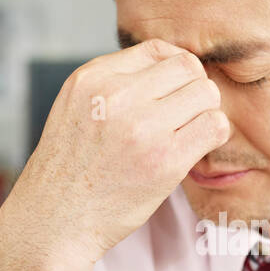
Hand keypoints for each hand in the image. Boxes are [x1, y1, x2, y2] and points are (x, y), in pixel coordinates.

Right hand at [0, 39, 228, 270]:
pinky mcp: (165, 160)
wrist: (55, 221)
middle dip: (193, 89)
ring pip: (207, 94)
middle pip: (188, 67)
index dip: (173, 70)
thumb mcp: (76, 107)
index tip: (170, 95)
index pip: (157, 49)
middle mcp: (117, 96)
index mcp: (93, 78)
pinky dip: (213, 135)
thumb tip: (170, 65)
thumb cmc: (70, 169)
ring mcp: (142, 127)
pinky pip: (214, 127)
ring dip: (205, 113)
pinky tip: (194, 149)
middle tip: (184, 116)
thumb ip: (114, 83)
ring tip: (187, 133)